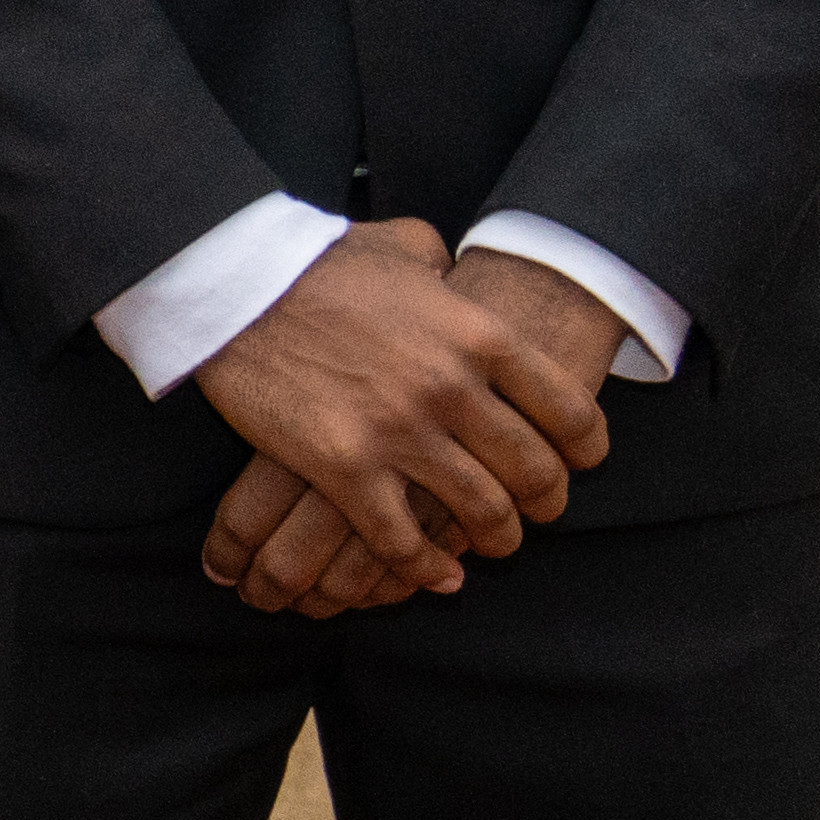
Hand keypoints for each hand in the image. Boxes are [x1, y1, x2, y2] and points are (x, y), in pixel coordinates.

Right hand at [187, 217, 601, 587]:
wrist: (233, 283)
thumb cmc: (314, 260)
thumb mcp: (401, 244)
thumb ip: (441, 262)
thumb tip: (449, 267)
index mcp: (479, 334)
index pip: (568, 409)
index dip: (586, 447)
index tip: (581, 462)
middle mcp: (452, 389)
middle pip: (533, 470)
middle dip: (547, 501)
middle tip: (541, 510)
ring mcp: (399, 433)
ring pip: (480, 512)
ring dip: (497, 537)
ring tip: (494, 543)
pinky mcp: (343, 469)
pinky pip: (400, 539)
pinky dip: (425, 567)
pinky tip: (437, 575)